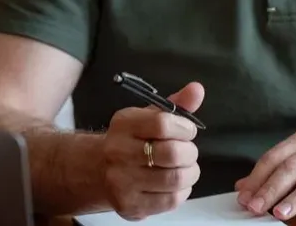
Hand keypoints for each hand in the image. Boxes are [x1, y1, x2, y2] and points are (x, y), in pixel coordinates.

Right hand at [100, 82, 205, 219]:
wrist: (98, 171)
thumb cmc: (132, 140)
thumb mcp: (149, 117)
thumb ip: (176, 104)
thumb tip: (197, 90)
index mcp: (123, 124)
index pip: (162, 123)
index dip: (184, 128)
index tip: (188, 131)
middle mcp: (118, 152)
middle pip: (172, 153)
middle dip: (190, 153)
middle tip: (188, 152)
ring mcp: (122, 181)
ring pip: (174, 179)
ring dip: (189, 173)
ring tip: (185, 168)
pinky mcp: (130, 205)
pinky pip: (171, 200)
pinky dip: (182, 191)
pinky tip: (176, 184)